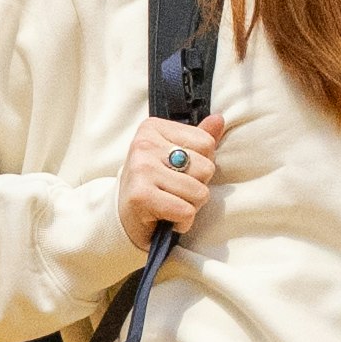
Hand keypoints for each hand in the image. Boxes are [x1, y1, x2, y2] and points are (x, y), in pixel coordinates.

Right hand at [117, 110, 221, 243]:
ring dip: (191, 206)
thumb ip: (197, 138)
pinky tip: (168, 218)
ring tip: (171, 205)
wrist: (122, 218)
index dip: (201, 163)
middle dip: (198, 186)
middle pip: (206, 168)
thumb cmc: (153, 184)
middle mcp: (144, 144)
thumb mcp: (173, 156)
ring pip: (199, 192)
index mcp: (153, 128)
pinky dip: (183, 222)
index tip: (179, 172)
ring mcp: (142, 169)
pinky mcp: (141, 196)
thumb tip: (218, 119)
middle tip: (175, 192)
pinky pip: (186, 211)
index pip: (206, 143)